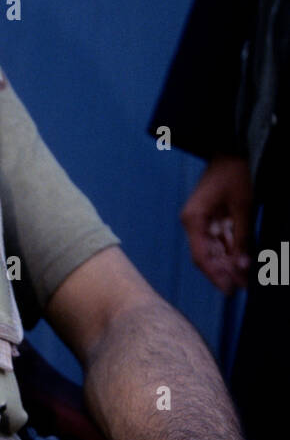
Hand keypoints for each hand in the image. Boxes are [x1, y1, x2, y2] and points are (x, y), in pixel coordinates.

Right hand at [180, 154, 253, 292]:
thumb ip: (241, 236)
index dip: (215, 275)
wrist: (232, 149)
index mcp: (194, 220)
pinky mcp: (210, 217)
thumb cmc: (234, 173)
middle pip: (207, 256)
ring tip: (245, 278)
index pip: (201, 256)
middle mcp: (193, 223)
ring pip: (214, 249)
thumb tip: (241, 265)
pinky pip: (220, 238)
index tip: (228, 289)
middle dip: (225, 271)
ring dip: (229, 262)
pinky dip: (231, 249)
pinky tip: (242, 260)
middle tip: (242, 286)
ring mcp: (201, 220)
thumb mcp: (243, 206)